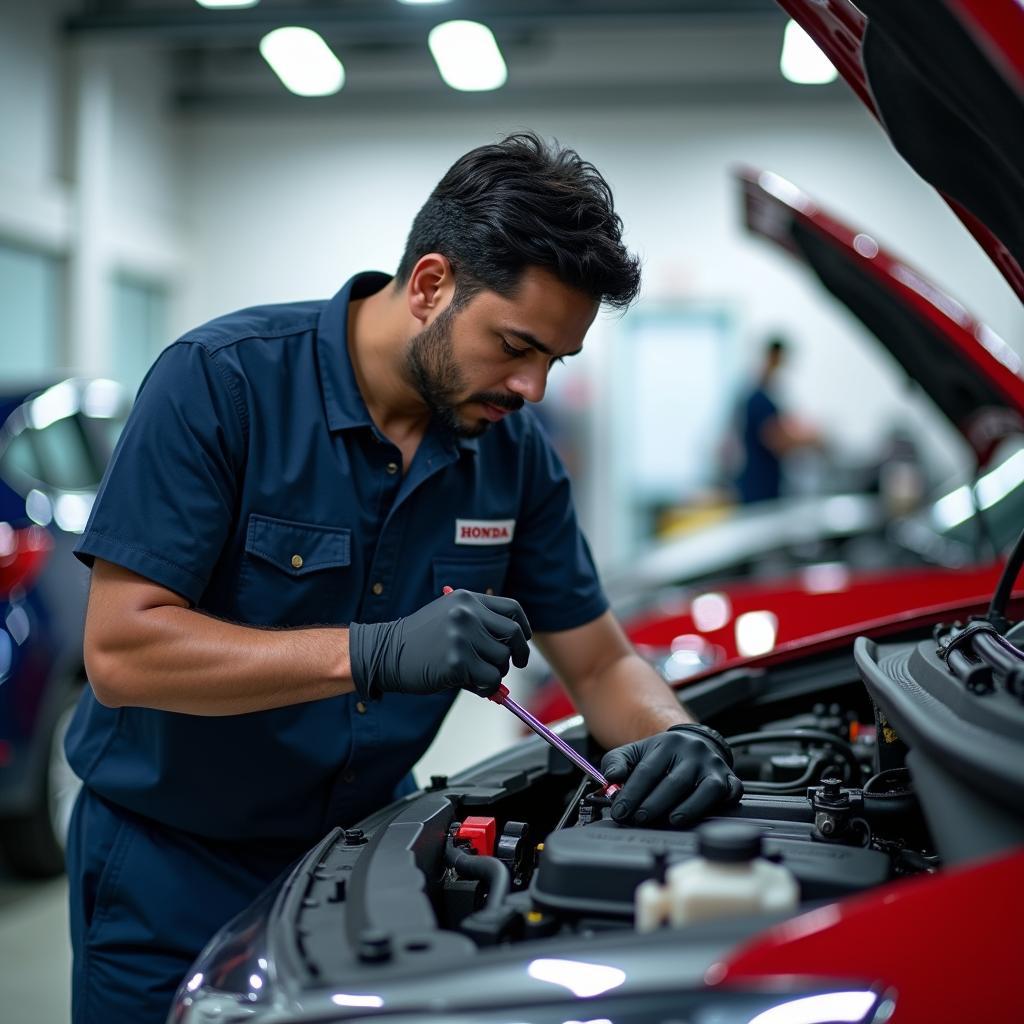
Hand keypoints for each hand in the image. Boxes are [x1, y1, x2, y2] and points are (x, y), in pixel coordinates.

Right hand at [349, 589, 530, 698]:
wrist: (386, 653)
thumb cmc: (418, 640)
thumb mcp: (449, 617)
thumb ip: (479, 625)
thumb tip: (512, 648)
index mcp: (466, 599)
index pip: (512, 609)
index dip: (522, 627)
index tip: (522, 640)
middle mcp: (467, 613)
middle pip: (513, 634)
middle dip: (519, 653)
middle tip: (516, 664)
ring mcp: (462, 637)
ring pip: (502, 660)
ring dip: (496, 672)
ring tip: (477, 674)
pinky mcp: (457, 662)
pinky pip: (490, 679)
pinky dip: (487, 687)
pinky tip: (471, 684)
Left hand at [601, 726, 741, 827]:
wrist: (693, 744)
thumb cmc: (661, 755)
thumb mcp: (634, 752)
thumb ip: (616, 763)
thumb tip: (611, 778)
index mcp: (667, 744)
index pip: (648, 771)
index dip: (632, 793)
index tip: (620, 811)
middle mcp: (693, 752)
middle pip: (676, 781)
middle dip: (655, 804)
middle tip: (639, 819)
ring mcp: (713, 766)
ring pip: (706, 788)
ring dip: (688, 807)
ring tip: (670, 820)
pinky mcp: (730, 779)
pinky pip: (731, 792)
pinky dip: (721, 804)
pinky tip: (705, 815)